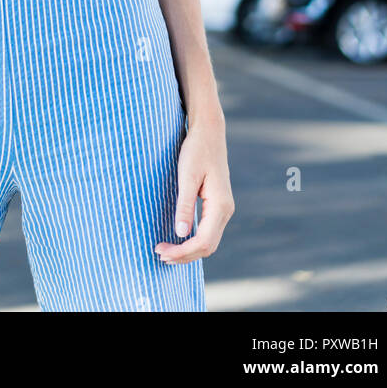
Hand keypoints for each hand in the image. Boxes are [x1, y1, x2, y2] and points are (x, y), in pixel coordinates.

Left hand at [154, 114, 233, 263]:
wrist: (209, 132)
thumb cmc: (196, 150)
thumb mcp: (187, 175)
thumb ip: (185, 205)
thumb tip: (181, 233)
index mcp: (220, 205)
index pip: (203, 241)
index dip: (182, 251)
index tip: (161, 250)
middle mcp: (226, 210)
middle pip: (208, 246)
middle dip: (185, 255)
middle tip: (160, 254)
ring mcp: (224, 208)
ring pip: (209, 241)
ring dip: (189, 250)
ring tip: (166, 251)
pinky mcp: (218, 204)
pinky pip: (209, 231)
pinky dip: (194, 240)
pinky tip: (179, 238)